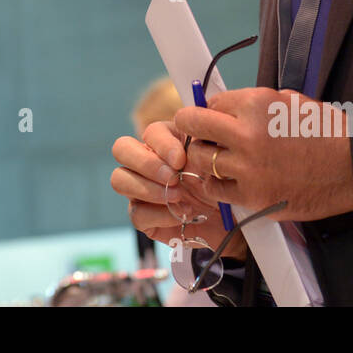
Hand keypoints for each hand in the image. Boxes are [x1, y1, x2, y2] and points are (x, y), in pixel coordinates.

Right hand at [111, 120, 247, 261]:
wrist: (233, 221)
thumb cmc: (224, 185)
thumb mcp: (217, 160)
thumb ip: (202, 145)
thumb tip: (188, 142)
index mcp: (166, 141)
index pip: (151, 132)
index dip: (162, 144)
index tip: (181, 160)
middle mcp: (148, 162)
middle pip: (121, 149)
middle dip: (145, 163)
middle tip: (172, 177)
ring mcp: (141, 189)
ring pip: (119, 179)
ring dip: (148, 188)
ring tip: (178, 197)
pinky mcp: (143, 217)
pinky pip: (136, 213)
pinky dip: (160, 215)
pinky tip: (181, 215)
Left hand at [174, 87, 352, 222]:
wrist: (352, 168)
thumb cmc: (325, 133)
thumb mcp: (289, 101)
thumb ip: (254, 103)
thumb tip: (225, 104)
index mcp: (256, 104)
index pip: (210, 102)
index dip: (208, 110)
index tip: (210, 116)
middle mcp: (247, 133)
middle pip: (192, 123)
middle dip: (189, 125)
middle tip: (192, 130)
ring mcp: (248, 167)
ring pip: (199, 158)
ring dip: (202, 157)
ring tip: (213, 157)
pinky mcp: (253, 196)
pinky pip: (215, 189)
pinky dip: (214, 184)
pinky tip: (224, 180)